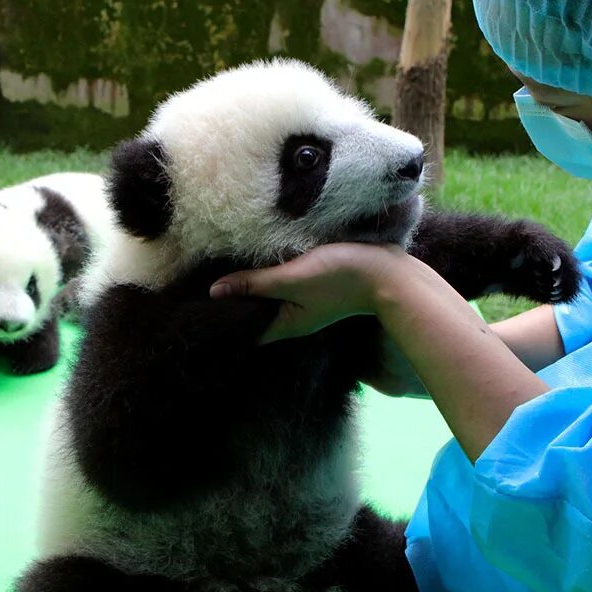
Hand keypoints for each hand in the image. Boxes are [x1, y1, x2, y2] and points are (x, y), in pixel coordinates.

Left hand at [209, 242, 407, 342]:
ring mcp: (309, 303)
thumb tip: (214, 292)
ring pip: (272, 298)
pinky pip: (288, 285)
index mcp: (286, 323)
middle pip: (258, 313)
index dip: (225, 322)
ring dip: (254, 287)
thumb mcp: (292, 279)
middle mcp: (296, 317)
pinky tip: (264, 261)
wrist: (389, 274)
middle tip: (206, 285)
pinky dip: (273, 277)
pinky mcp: (319, 286)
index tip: (201, 311)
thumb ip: (255, 284)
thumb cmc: (341, 278)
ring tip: (228, 270)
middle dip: (236, 302)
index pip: (247, 330)